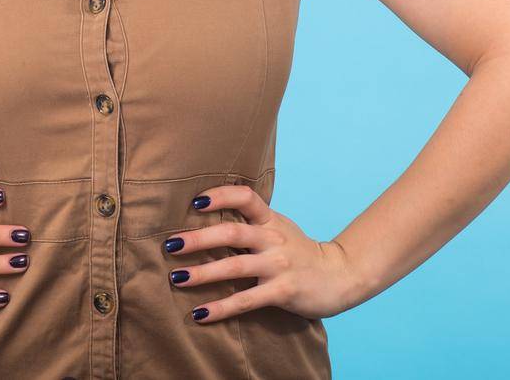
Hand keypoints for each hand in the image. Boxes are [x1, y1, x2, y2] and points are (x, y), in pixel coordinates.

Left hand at [163, 185, 363, 323]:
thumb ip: (250, 222)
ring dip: (202, 273)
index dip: (220, 196)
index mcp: (270, 220)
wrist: (339, 276)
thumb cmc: (299, 251)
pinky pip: (246, 300)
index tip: (194, 202)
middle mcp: (273, 239)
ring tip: (176, 278)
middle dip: (198, 238)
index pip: (245, 197)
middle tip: (170, 244)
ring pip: (234, 266)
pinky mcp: (282, 292)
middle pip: (231, 232)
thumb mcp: (278, 228)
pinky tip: (199, 314)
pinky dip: (221, 308)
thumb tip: (206, 216)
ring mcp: (278, 265)